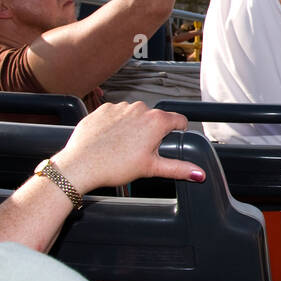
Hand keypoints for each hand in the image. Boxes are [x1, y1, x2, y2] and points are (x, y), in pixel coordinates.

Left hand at [52, 102, 205, 193]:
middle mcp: (139, 109)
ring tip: (123, 147)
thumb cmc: (113, 166)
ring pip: (135, 116)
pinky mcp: (103, 109)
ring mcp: (120, 107)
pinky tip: (109, 140)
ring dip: (133, 127)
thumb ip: (179, 168)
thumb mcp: (151, 168)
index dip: (178, 131)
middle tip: (141, 152)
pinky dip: (115, 125)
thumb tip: (199, 173)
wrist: (80, 164)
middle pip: (155, 118)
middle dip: (152, 132)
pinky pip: (115, 115)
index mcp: (156, 121)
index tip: (170, 141)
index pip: (179, 119)